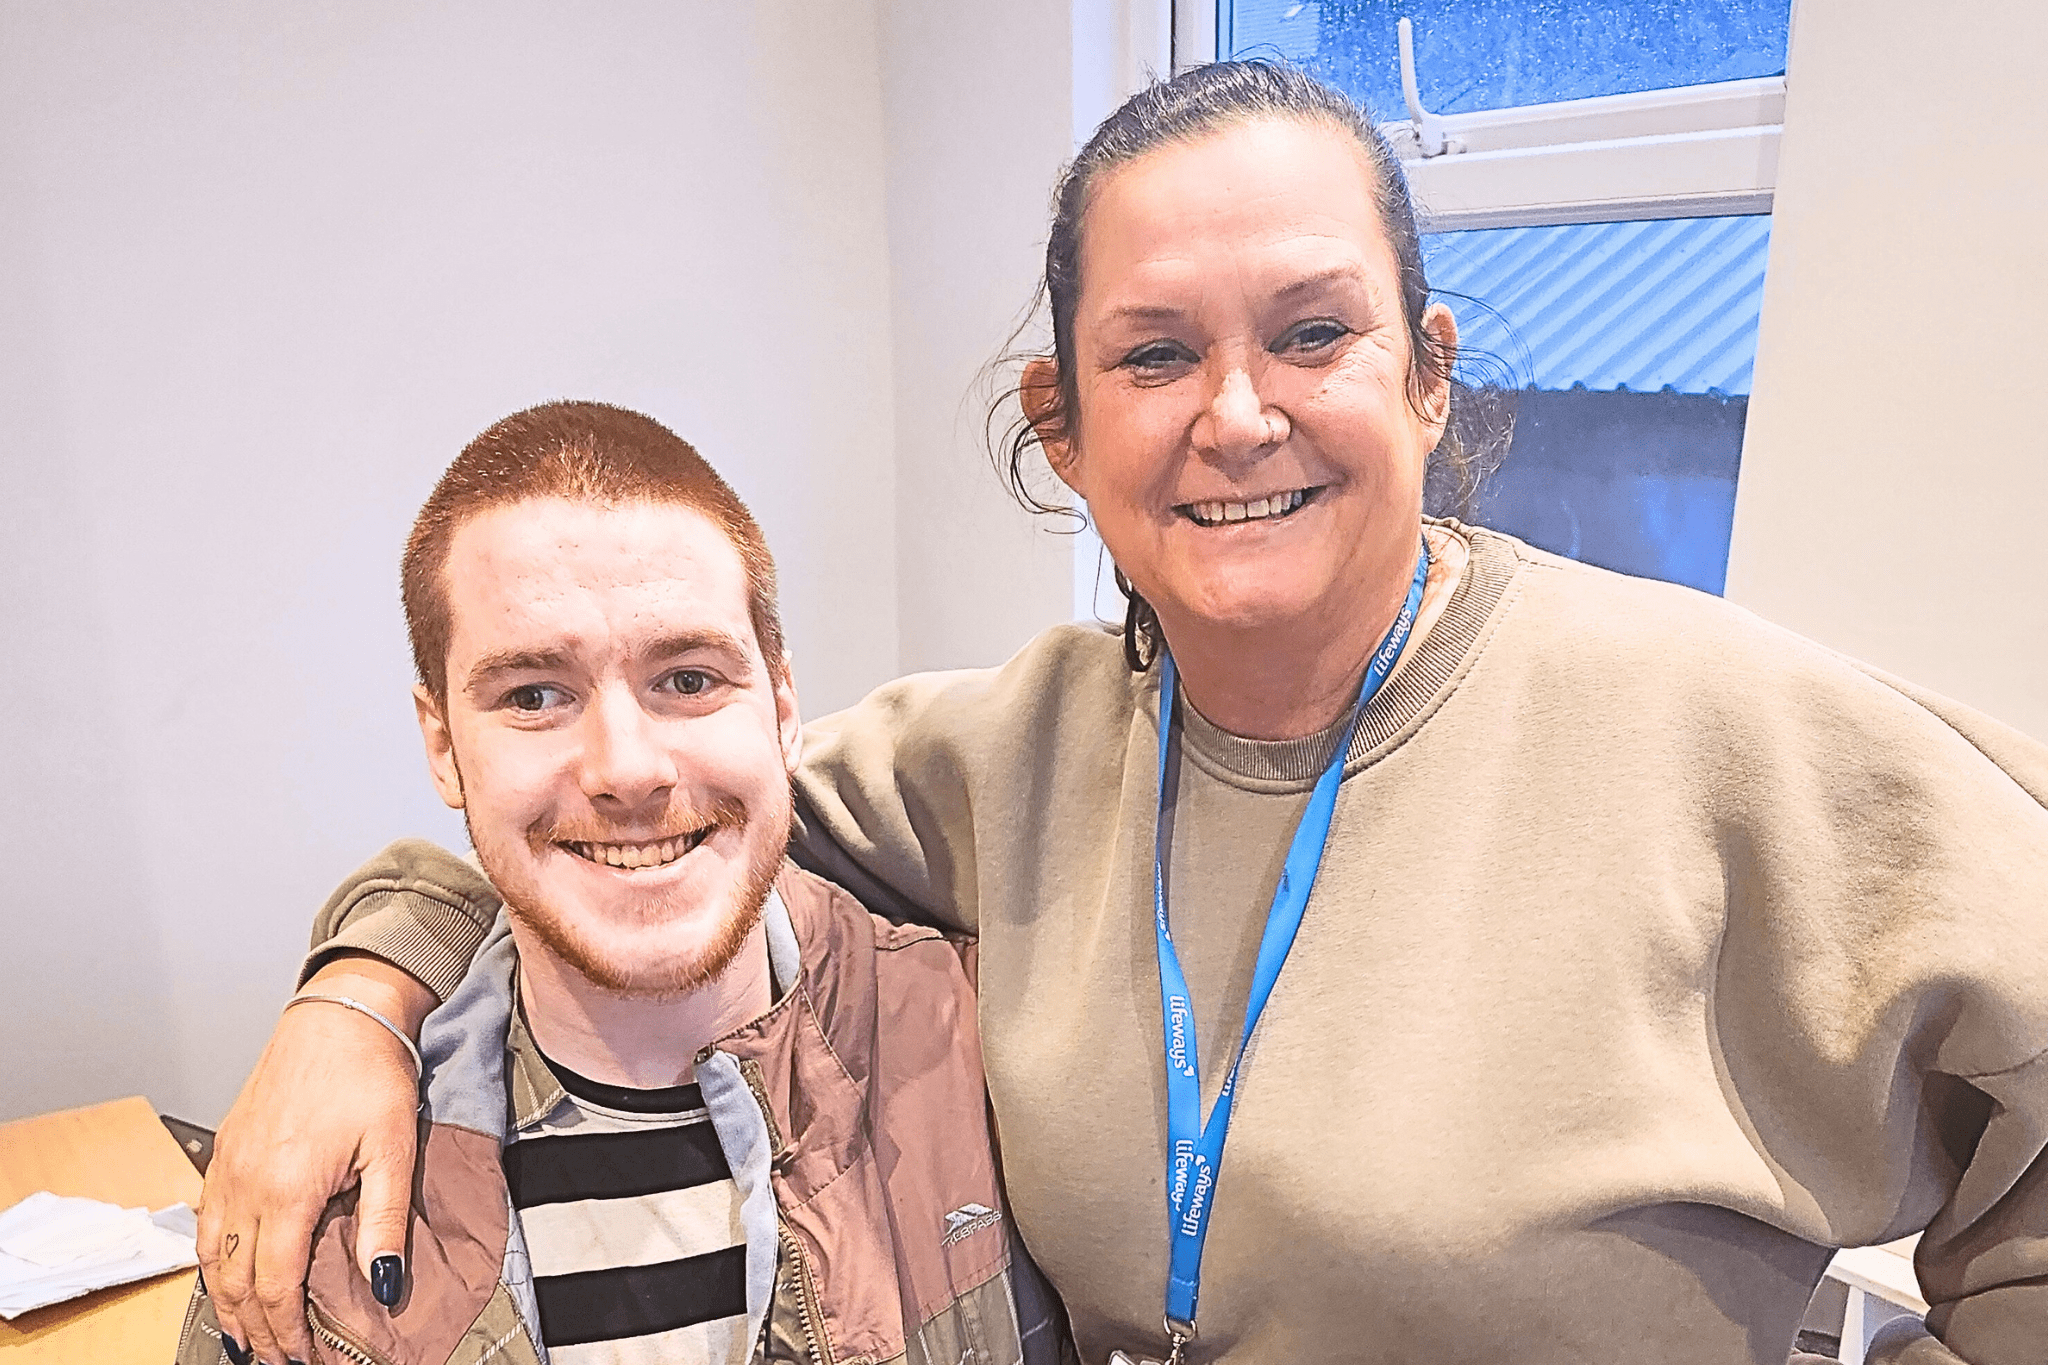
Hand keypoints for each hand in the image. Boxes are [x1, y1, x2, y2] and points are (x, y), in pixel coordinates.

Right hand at [196, 956, 433, 1364]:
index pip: (277, 1289)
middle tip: (279, 1360)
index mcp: (286, 1192)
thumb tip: (383, 1283)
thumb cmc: (370, 1074)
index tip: (306, 1361)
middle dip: (258, 1331)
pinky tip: (227, 1275)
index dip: (289, 1335)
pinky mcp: (223, 1151)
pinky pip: (205, 1223)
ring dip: (228, 1304)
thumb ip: (384, 1224)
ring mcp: (226, 1169)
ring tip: (249, 1337)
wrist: (340, 1015)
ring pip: (213, 1259)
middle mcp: (244, 1187)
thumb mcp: (392, 1151)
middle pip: (238, 1284)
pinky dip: (213, 1262)